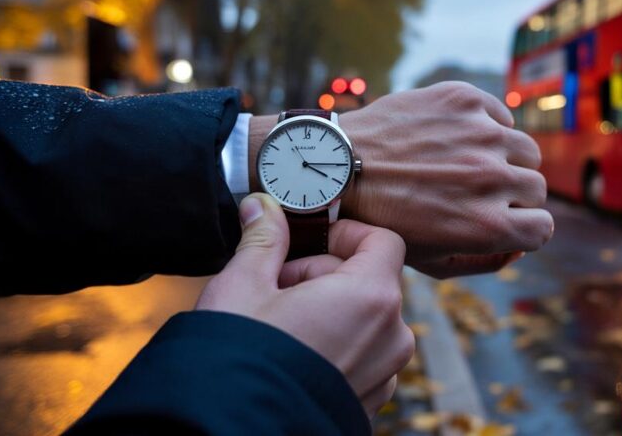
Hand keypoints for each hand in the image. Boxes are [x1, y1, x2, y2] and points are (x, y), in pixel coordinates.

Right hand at [196, 194, 413, 417]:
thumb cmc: (240, 359)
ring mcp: (386, 372)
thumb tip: (263, 207)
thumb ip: (263, 239)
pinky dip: (335, 345)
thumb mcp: (244, 285)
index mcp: (372, 297)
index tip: (310, 240)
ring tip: (281, 323)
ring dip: (329, 310)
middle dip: (323, 274)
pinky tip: (293, 354)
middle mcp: (392, 336)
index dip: (345, 233)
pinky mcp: (371, 400)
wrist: (228, 429)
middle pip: (370, 279)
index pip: (384, 241)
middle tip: (275, 286)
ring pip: (366, 319)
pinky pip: (363, 355)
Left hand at [337, 82, 553, 275]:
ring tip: (471, 163)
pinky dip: (487, 126)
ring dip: (507, 158)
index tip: (508, 222)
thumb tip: (520, 245)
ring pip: (525, 150)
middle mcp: (491, 178)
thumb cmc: (382, 219)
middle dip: (515, 195)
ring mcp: (480, 134)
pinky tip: (456, 137)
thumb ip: (485, 260)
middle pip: (537, 188)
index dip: (526, 228)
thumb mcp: (431, 261)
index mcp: (487, 225)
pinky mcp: (465, 100)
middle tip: (481, 193)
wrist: (337, 167)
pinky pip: (500, 115)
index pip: (544, 228)